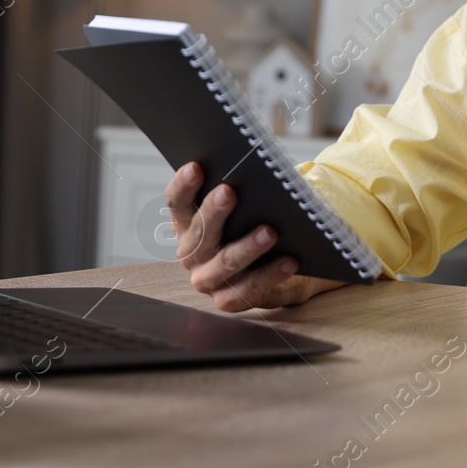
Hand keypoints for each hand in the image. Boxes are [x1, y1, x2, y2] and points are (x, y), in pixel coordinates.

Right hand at [164, 162, 346, 312]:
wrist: (276, 269)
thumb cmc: (254, 228)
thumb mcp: (243, 209)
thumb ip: (239, 193)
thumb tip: (253, 174)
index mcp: (187, 225)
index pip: (177, 203)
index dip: (183, 186)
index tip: (195, 167)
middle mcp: (192, 253)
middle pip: (200, 232)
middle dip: (214, 212)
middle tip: (228, 192)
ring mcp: (208, 279)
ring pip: (226, 261)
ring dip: (248, 246)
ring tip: (269, 232)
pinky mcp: (228, 301)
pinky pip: (250, 288)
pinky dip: (271, 274)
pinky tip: (289, 260)